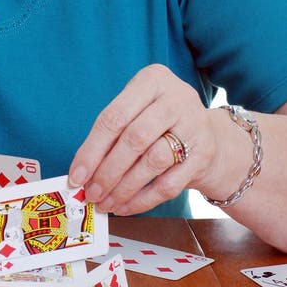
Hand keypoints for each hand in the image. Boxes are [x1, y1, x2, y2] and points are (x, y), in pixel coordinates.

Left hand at [68, 64, 216, 213]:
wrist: (211, 136)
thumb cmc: (161, 122)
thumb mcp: (139, 110)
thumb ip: (112, 133)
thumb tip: (81, 171)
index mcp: (153, 80)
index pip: (114, 116)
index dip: (92, 149)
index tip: (76, 175)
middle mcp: (177, 99)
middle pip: (134, 138)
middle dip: (107, 171)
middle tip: (90, 192)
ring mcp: (194, 126)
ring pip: (152, 161)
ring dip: (123, 187)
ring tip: (105, 203)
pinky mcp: (204, 156)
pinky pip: (169, 184)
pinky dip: (142, 199)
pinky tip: (125, 207)